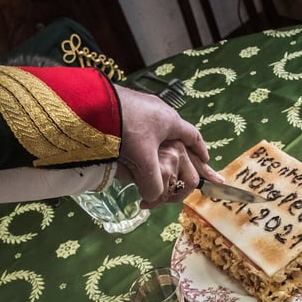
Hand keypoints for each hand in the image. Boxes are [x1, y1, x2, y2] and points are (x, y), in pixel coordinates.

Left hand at [115, 85, 221, 207]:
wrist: (95, 104)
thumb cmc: (127, 129)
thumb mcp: (143, 160)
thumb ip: (152, 182)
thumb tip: (154, 197)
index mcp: (171, 121)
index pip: (193, 137)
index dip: (201, 150)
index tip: (206, 160)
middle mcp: (160, 110)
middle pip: (177, 131)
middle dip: (181, 146)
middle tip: (184, 158)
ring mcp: (142, 105)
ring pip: (157, 127)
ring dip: (160, 141)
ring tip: (157, 153)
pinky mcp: (125, 104)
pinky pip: (141, 122)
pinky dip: (142, 135)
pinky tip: (134, 141)